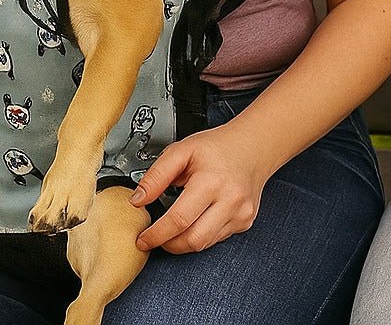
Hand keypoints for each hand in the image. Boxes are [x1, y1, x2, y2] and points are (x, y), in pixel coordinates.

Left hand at [130, 124, 268, 253]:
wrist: (252, 146)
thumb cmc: (217, 147)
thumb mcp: (181, 150)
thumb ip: (156, 175)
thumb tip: (138, 199)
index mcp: (211, 181)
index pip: (179, 220)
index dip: (157, 234)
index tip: (143, 238)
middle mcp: (230, 201)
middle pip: (193, 240)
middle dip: (168, 244)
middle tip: (153, 238)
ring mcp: (240, 215)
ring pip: (204, 244)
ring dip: (182, 243)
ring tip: (170, 230)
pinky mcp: (245, 222)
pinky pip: (216, 239)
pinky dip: (200, 235)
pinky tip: (193, 221)